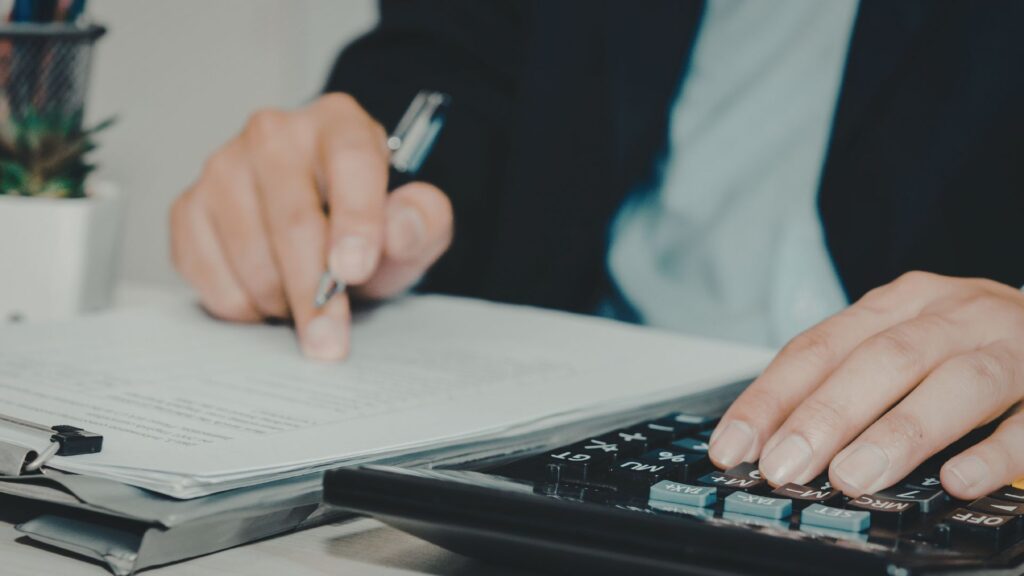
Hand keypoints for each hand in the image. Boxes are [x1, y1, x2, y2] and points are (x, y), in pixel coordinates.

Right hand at [170, 93, 453, 360]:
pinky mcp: (189, 207)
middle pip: (292, 221)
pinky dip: (242, 305)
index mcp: (340, 124)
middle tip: (328, 343)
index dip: (355, 221)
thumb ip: (422, 222)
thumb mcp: (415, 226)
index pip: (351, 163)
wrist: (321, 226)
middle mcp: (274, 134)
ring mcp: (223, 167)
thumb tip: (399, 228)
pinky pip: (208, 275)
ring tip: (305, 305)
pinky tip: (269, 296)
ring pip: (249, 255)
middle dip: (313, 292)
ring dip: (280, 302)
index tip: (354, 273)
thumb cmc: (369, 224)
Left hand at [709, 271, 1023, 499]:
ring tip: (850, 476)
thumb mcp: (900, 340)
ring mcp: (1010, 348)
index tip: (734, 445)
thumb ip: (847, 380)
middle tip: (784, 466)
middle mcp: (951, 317)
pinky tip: (956, 480)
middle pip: (881, 360)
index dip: (772, 398)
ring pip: (955, 384)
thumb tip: (775, 440)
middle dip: (825, 416)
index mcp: (899, 304)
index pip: (819, 347)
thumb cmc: (966, 340)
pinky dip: (993, 453)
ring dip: (898, 433)